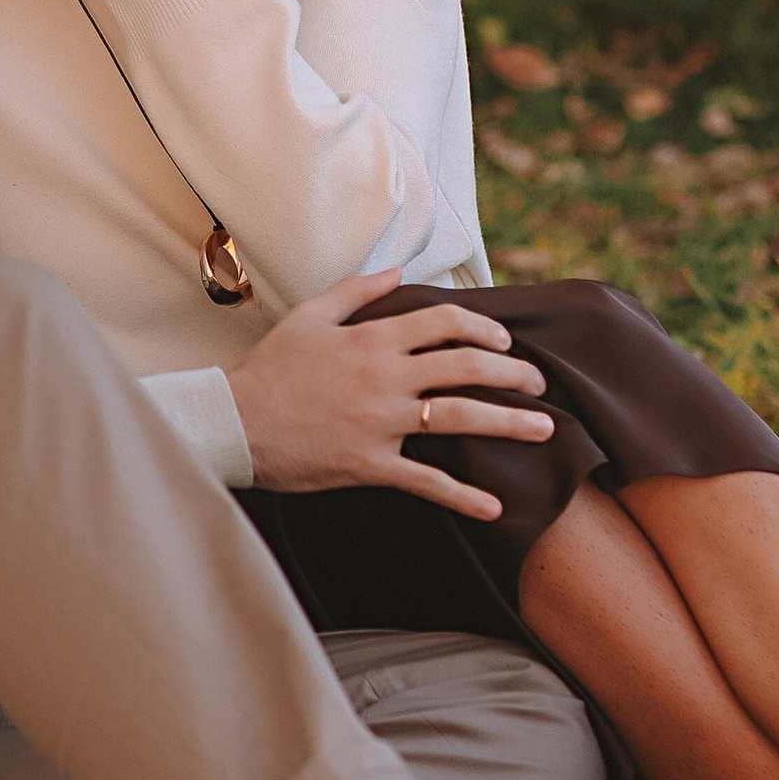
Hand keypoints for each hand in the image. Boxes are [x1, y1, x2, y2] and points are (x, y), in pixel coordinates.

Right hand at [226, 269, 555, 512]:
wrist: (234, 423)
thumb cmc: (269, 370)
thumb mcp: (310, 317)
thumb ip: (356, 291)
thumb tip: (397, 271)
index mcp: (373, 339)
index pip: (445, 323)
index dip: (484, 330)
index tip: (505, 343)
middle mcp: (385, 377)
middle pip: (466, 367)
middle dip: (512, 373)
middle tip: (539, 383)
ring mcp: (380, 422)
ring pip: (459, 417)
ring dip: (509, 423)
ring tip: (544, 428)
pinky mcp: (370, 464)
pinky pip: (427, 481)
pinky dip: (464, 497)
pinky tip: (494, 508)